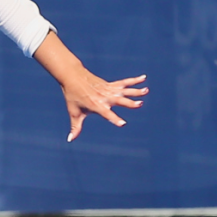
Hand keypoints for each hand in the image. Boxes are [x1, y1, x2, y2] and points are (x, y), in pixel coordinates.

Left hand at [32, 31, 147, 141]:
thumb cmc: (73, 96)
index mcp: (96, 105)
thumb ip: (75, 127)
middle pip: (119, 100)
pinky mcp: (110, 84)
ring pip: (124, 90)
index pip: (106, 114)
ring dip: (135, 91)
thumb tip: (70, 140)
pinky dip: (134, 80)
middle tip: (139, 104)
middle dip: (129, 103)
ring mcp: (108, 89)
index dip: (114, 119)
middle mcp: (104, 97)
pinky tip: (144, 78)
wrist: (72, 76)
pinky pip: (124, 82)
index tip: (123, 123)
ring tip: (146, 91)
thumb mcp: (74, 112)